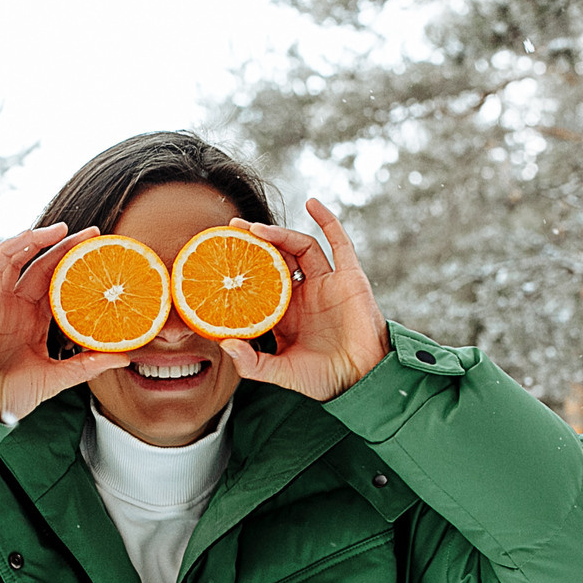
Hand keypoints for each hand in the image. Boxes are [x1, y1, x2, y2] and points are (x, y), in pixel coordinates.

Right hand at [0, 223, 126, 422]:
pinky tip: (31, 237)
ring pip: (17, 258)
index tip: (102, 253)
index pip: (57, 282)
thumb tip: (125, 356)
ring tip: (65, 229)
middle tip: (93, 233)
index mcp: (34, 319)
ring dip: (38, 239)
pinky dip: (11, 248)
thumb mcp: (59, 375)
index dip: (76, 265)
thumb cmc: (13, 395)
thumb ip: (89, 364)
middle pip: (42, 264)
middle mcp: (17, 305)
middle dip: (65, 245)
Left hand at [218, 198, 388, 401]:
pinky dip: (328, 220)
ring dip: (280, 233)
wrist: (362, 379)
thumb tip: (224, 344)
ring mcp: (327, 283)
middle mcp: (304, 294)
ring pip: (301, 247)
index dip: (242, 266)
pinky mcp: (349, 277)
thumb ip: (252, 363)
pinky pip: (339, 242)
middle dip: (255, 242)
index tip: (220, 254)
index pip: (259, 280)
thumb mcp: (281, 372)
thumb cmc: (323, 379)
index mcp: (285, 312)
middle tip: (231, 229)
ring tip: (257, 228)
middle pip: (277, 257)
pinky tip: (312, 203)